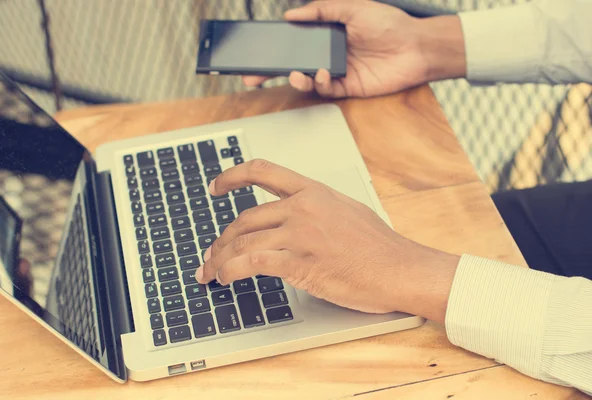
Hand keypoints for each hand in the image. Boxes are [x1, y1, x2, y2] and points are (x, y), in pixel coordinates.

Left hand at [196, 160, 459, 322]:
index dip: (232, 176)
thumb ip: (315, 210)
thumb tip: (293, 220)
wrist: (400, 269)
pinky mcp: (299, 261)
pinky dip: (232, 270)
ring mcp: (300, 233)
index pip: (263, 171)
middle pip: (245, 217)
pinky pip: (252, 261)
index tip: (216, 186)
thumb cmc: (380, 246)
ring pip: (243, 240)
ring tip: (211, 271)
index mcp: (314, 191)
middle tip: (211, 253)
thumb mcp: (346, 211)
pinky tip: (226, 278)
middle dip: (221, 239)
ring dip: (220, 258)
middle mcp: (303, 207)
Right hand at [243, 0, 465, 97]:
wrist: (416, 47)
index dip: (276, 48)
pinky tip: (322, 75)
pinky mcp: (348, 87)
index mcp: (328, 34)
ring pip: (307, 80)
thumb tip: (292, 14)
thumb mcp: (353, 7)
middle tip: (252, 77)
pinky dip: (320, 84)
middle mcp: (330, 53)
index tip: (258, 51)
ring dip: (297, 79)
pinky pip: (326, 89)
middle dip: (272, 72)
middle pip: (294, 64)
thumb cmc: (390, 24)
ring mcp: (337, 71)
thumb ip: (322, 10)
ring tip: (297, 74)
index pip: (296, 42)